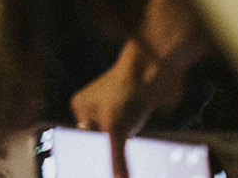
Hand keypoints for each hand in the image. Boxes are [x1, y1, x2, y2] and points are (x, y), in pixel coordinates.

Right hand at [70, 41, 189, 166]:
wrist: (155, 71)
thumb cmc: (126, 92)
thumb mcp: (115, 128)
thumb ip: (115, 157)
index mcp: (81, 107)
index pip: (84, 139)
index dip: (93, 156)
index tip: (97, 171)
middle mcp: (98, 107)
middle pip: (103, 140)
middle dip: (111, 154)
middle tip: (118, 173)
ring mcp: (119, 109)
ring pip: (121, 139)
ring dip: (128, 150)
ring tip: (132, 167)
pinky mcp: (139, 111)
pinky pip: (138, 135)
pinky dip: (141, 145)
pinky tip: (145, 156)